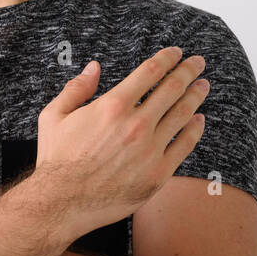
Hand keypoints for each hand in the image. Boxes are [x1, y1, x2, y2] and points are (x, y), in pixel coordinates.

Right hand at [34, 46, 208, 239]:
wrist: (61, 202)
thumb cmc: (56, 160)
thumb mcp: (54, 116)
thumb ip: (76, 89)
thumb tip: (94, 68)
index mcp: (112, 106)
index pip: (150, 72)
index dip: (167, 58)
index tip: (176, 53)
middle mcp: (136, 125)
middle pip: (172, 89)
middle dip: (188, 71)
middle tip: (197, 63)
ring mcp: (150, 150)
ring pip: (182, 114)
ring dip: (196, 95)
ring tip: (203, 86)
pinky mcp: (158, 173)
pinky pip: (185, 145)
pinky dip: (195, 129)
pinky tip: (199, 120)